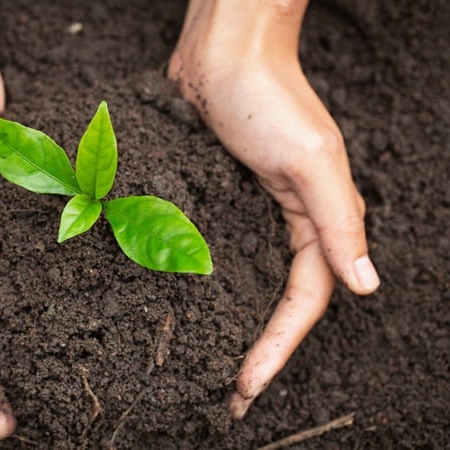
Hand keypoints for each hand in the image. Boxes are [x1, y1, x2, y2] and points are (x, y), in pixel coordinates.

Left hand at [168, 0, 379, 418]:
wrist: (222, 55)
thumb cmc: (268, 98)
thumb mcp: (308, 161)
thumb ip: (339, 224)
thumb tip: (367, 287)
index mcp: (322, 222)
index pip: (306, 304)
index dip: (278, 349)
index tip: (246, 387)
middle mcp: (293, 224)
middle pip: (280, 305)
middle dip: (260, 352)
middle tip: (232, 399)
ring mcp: (255, 214)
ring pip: (250, 286)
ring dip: (234, 326)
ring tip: (210, 366)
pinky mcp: (221, 200)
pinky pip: (222, 257)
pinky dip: (210, 289)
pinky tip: (189, 308)